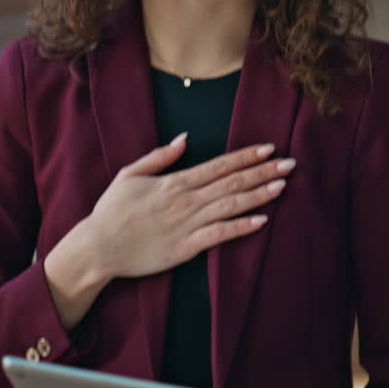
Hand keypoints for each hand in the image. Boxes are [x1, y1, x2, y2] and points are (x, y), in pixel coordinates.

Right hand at [84, 133, 294, 279]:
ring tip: (282, 186)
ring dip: (259, 195)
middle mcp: (186, 200)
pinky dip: (241, 227)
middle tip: (290, 163)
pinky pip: (219, 235)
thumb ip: (160, 156)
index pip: (219, 165)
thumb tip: (185, 139)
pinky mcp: (186, 248)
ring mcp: (187, 224)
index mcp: (175, 181)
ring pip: (230, 206)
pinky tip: (261, 221)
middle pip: (232, 182)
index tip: (269, 148)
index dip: (246, 156)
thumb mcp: (130, 174)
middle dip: (263, 171)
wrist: (98, 246)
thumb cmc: (112, 210)